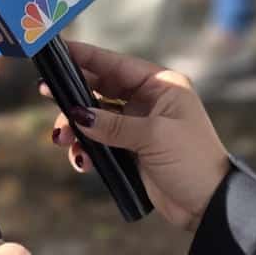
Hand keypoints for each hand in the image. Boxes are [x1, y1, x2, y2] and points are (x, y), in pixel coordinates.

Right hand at [44, 42, 230, 232]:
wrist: (208, 204)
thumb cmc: (192, 160)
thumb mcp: (153, 136)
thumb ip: (113, 124)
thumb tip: (78, 115)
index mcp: (161, 86)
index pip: (116, 64)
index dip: (87, 57)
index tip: (60, 50)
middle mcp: (149, 101)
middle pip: (101, 88)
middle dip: (74, 96)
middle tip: (47, 94)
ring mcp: (139, 125)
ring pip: (96, 116)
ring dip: (77, 127)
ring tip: (62, 139)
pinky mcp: (132, 148)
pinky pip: (100, 141)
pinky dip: (87, 148)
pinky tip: (82, 160)